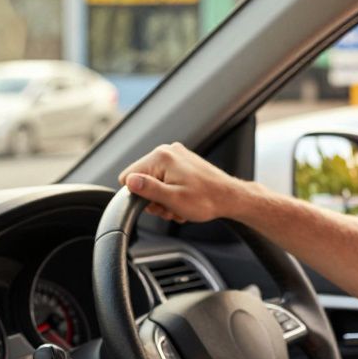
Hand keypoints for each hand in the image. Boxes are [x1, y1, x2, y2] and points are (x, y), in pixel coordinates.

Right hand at [117, 142, 247, 223]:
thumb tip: (129, 181)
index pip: (127, 177)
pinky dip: (171, 192)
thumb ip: (149, 189)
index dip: (138, 195)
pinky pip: (166, 179)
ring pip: (154, 181)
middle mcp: (167, 151)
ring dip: (163, 198)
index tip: (157, 203)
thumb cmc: (206, 200)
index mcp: (161, 157)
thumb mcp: (173, 199)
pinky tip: (184, 199)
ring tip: (179, 205)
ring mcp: (176, 155)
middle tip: (170, 207)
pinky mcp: (182, 162)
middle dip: (153, 198)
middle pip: (141, 179)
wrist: (230, 198)